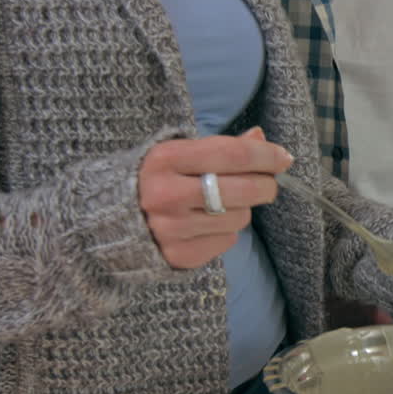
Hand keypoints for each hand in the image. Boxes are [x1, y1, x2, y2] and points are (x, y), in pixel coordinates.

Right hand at [139, 127, 292, 267]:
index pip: (232, 154)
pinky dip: (226, 231)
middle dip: (266, 185)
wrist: (109, 222)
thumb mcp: (178, 153)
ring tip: (221, 204)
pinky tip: (207, 224)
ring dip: (242, 209)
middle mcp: (167, 194)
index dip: (266, 156)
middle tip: (267, 184)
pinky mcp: (180, 256)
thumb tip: (260, 138)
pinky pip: (228, 241)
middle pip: (243, 189)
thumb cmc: (154, 180)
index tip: (284, 158)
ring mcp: (173, 229)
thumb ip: (220, 147)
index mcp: (166, 159)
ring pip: (239, 217)